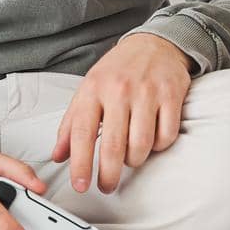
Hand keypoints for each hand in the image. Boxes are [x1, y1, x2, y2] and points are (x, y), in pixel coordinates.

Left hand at [52, 32, 193, 193]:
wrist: (154, 43)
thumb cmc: (118, 70)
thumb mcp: (88, 89)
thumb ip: (71, 124)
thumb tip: (58, 156)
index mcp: (94, 89)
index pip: (82, 133)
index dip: (80, 164)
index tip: (80, 185)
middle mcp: (120, 90)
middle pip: (113, 146)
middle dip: (108, 175)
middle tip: (106, 185)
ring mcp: (148, 92)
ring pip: (141, 145)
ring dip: (134, 161)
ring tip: (129, 158)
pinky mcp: (171, 95)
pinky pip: (166, 136)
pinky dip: (158, 146)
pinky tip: (151, 141)